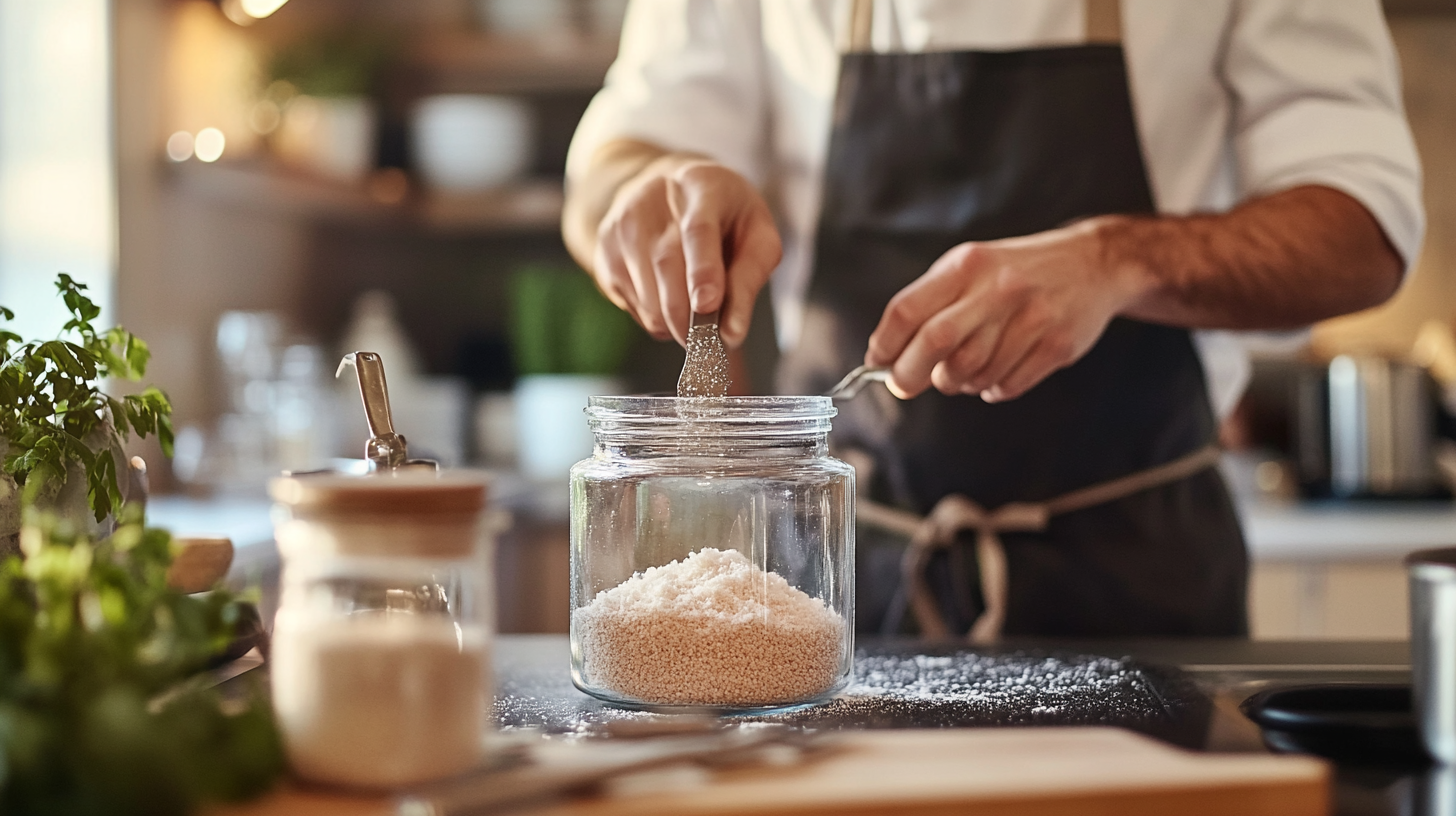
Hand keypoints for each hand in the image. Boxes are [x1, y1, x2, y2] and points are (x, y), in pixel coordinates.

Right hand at [591, 156, 780, 346]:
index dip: (702, 271)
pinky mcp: (605, 249)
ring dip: (673, 322)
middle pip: (666, 266)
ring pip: (646, 295)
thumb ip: (749, 279)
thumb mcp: (756, 234)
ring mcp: (622, 223)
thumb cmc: (724, 216)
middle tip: (708, 342)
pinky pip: (631, 304)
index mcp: (701, 186)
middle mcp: (653, 199)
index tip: (707, 306)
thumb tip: (732, 332)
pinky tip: (669, 298)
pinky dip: (655, 318)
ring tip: (693, 315)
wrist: (670, 189)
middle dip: (688, 317)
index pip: (698, 230)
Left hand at [864, 218, 1149, 401]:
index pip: (907, 309)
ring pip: (970, 373)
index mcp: (967, 265)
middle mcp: (997, 288)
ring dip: (956, 383)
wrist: (1094, 263)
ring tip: (964, 369)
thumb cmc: (1017, 272)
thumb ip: (931, 304)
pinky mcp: (1056, 345)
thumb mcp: (972, 267)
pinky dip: (991, 389)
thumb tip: (889, 356)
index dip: (885, 344)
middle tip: (905, 385)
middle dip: (909, 375)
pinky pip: (1005, 386)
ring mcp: (1031, 317)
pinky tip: (997, 371)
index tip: (877, 362)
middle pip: (934, 343)